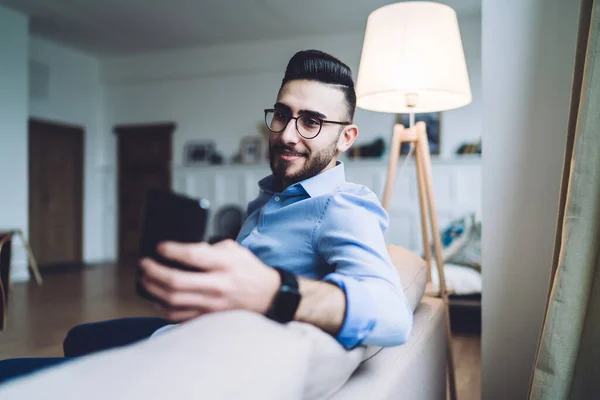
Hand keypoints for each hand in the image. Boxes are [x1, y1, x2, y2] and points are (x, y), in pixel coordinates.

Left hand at [139, 239, 279, 321]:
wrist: (268, 296)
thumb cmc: (249, 270)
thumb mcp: (235, 250)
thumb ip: (210, 247)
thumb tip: (183, 251)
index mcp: (225, 264)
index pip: (193, 255)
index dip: (171, 250)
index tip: (159, 247)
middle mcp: (218, 285)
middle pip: (176, 281)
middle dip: (154, 272)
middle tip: (144, 265)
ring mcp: (213, 305)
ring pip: (173, 301)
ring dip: (153, 290)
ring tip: (145, 280)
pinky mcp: (209, 318)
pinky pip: (179, 316)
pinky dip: (163, 308)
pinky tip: (156, 299)